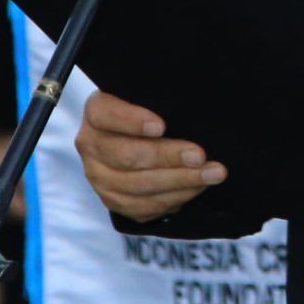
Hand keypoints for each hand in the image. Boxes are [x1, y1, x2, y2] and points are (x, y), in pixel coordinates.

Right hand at [74, 91, 223, 221]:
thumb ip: (161, 102)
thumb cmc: (146, 113)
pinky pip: (144, 206)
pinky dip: (174, 198)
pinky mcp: (114, 201)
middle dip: (168, 157)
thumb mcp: (147, 98)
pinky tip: (197, 188)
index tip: (161, 126)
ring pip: (138, 186)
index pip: (106, 115)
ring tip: (211, 174)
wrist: (133, 138)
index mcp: (96, 113)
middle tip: (200, 156)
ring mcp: (99, 178)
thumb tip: (195, 110)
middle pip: (127, 156)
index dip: (132, 121)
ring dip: (180, 182)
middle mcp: (91, 146)